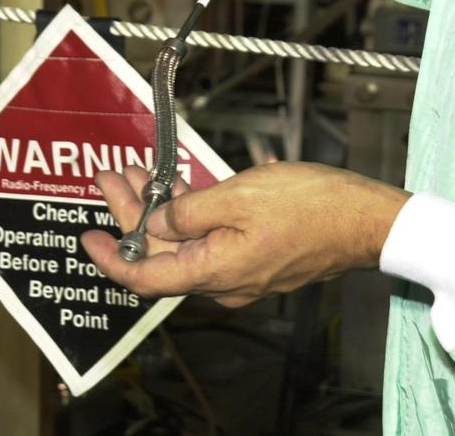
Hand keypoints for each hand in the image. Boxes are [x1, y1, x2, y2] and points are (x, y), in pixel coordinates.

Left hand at [82, 162, 409, 306]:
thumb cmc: (312, 207)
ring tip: (139, 172)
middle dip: (132, 214)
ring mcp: (242, 270)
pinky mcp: (257, 256)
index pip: (145, 277)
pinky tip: (183, 186)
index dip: (111, 259)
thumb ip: (189, 211)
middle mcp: (224, 280)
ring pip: (186, 243)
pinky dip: (192, 213)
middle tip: (112, 178)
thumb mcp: (238, 197)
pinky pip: (213, 239)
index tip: (89, 237)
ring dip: (160, 209)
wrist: (365, 220)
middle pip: (162, 253)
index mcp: (214, 271)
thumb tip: (158, 221)